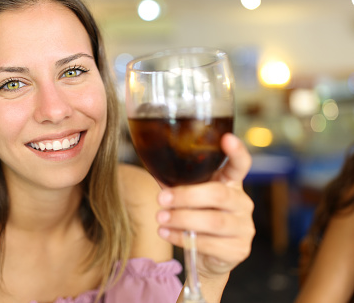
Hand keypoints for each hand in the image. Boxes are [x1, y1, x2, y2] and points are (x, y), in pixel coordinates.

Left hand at [156, 133, 254, 277]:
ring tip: (160, 218)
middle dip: (187, 196)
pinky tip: (166, 233)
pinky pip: (209, 243)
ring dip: (182, 218)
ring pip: (213, 221)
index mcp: (231, 183)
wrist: (208, 256)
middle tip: (162, 199)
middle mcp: (242, 202)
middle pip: (219, 194)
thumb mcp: (188, 197)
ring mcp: (244, 227)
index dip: (237, 151)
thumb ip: (176, 182)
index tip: (227, 138)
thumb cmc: (196, 218)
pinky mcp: (238, 250)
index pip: (240, 164)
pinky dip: (182, 237)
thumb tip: (151, 163)